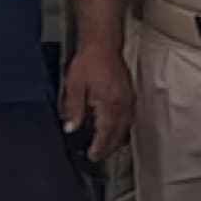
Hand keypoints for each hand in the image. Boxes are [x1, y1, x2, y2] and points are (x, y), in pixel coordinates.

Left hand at [57, 43, 133, 162]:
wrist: (102, 44)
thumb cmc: (89, 61)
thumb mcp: (74, 85)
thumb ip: (73, 109)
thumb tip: (70, 128)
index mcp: (109, 103)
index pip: (106, 133)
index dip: (99, 148)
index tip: (92, 156)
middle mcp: (123, 104)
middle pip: (119, 135)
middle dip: (108, 148)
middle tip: (97, 156)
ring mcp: (129, 100)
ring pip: (126, 128)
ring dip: (116, 140)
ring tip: (105, 146)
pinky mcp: (130, 95)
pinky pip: (129, 118)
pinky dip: (122, 128)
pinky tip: (114, 129)